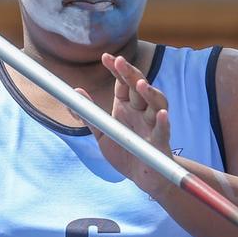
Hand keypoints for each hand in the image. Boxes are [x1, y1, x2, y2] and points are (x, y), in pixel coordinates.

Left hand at [76, 53, 172, 199]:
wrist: (143, 179)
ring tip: (141, 84)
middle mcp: (141, 111)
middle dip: (130, 74)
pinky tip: (162, 114)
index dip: (116, 69)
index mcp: (126, 106)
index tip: (106, 57)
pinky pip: (164, 131)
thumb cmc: (125, 151)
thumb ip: (89, 114)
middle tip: (120, 62)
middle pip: (138, 87)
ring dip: (150, 93)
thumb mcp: (102, 133)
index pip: (122, 82)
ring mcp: (152, 125)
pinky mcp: (161, 143)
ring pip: (156, 104)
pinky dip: (164, 122)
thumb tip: (74, 94)